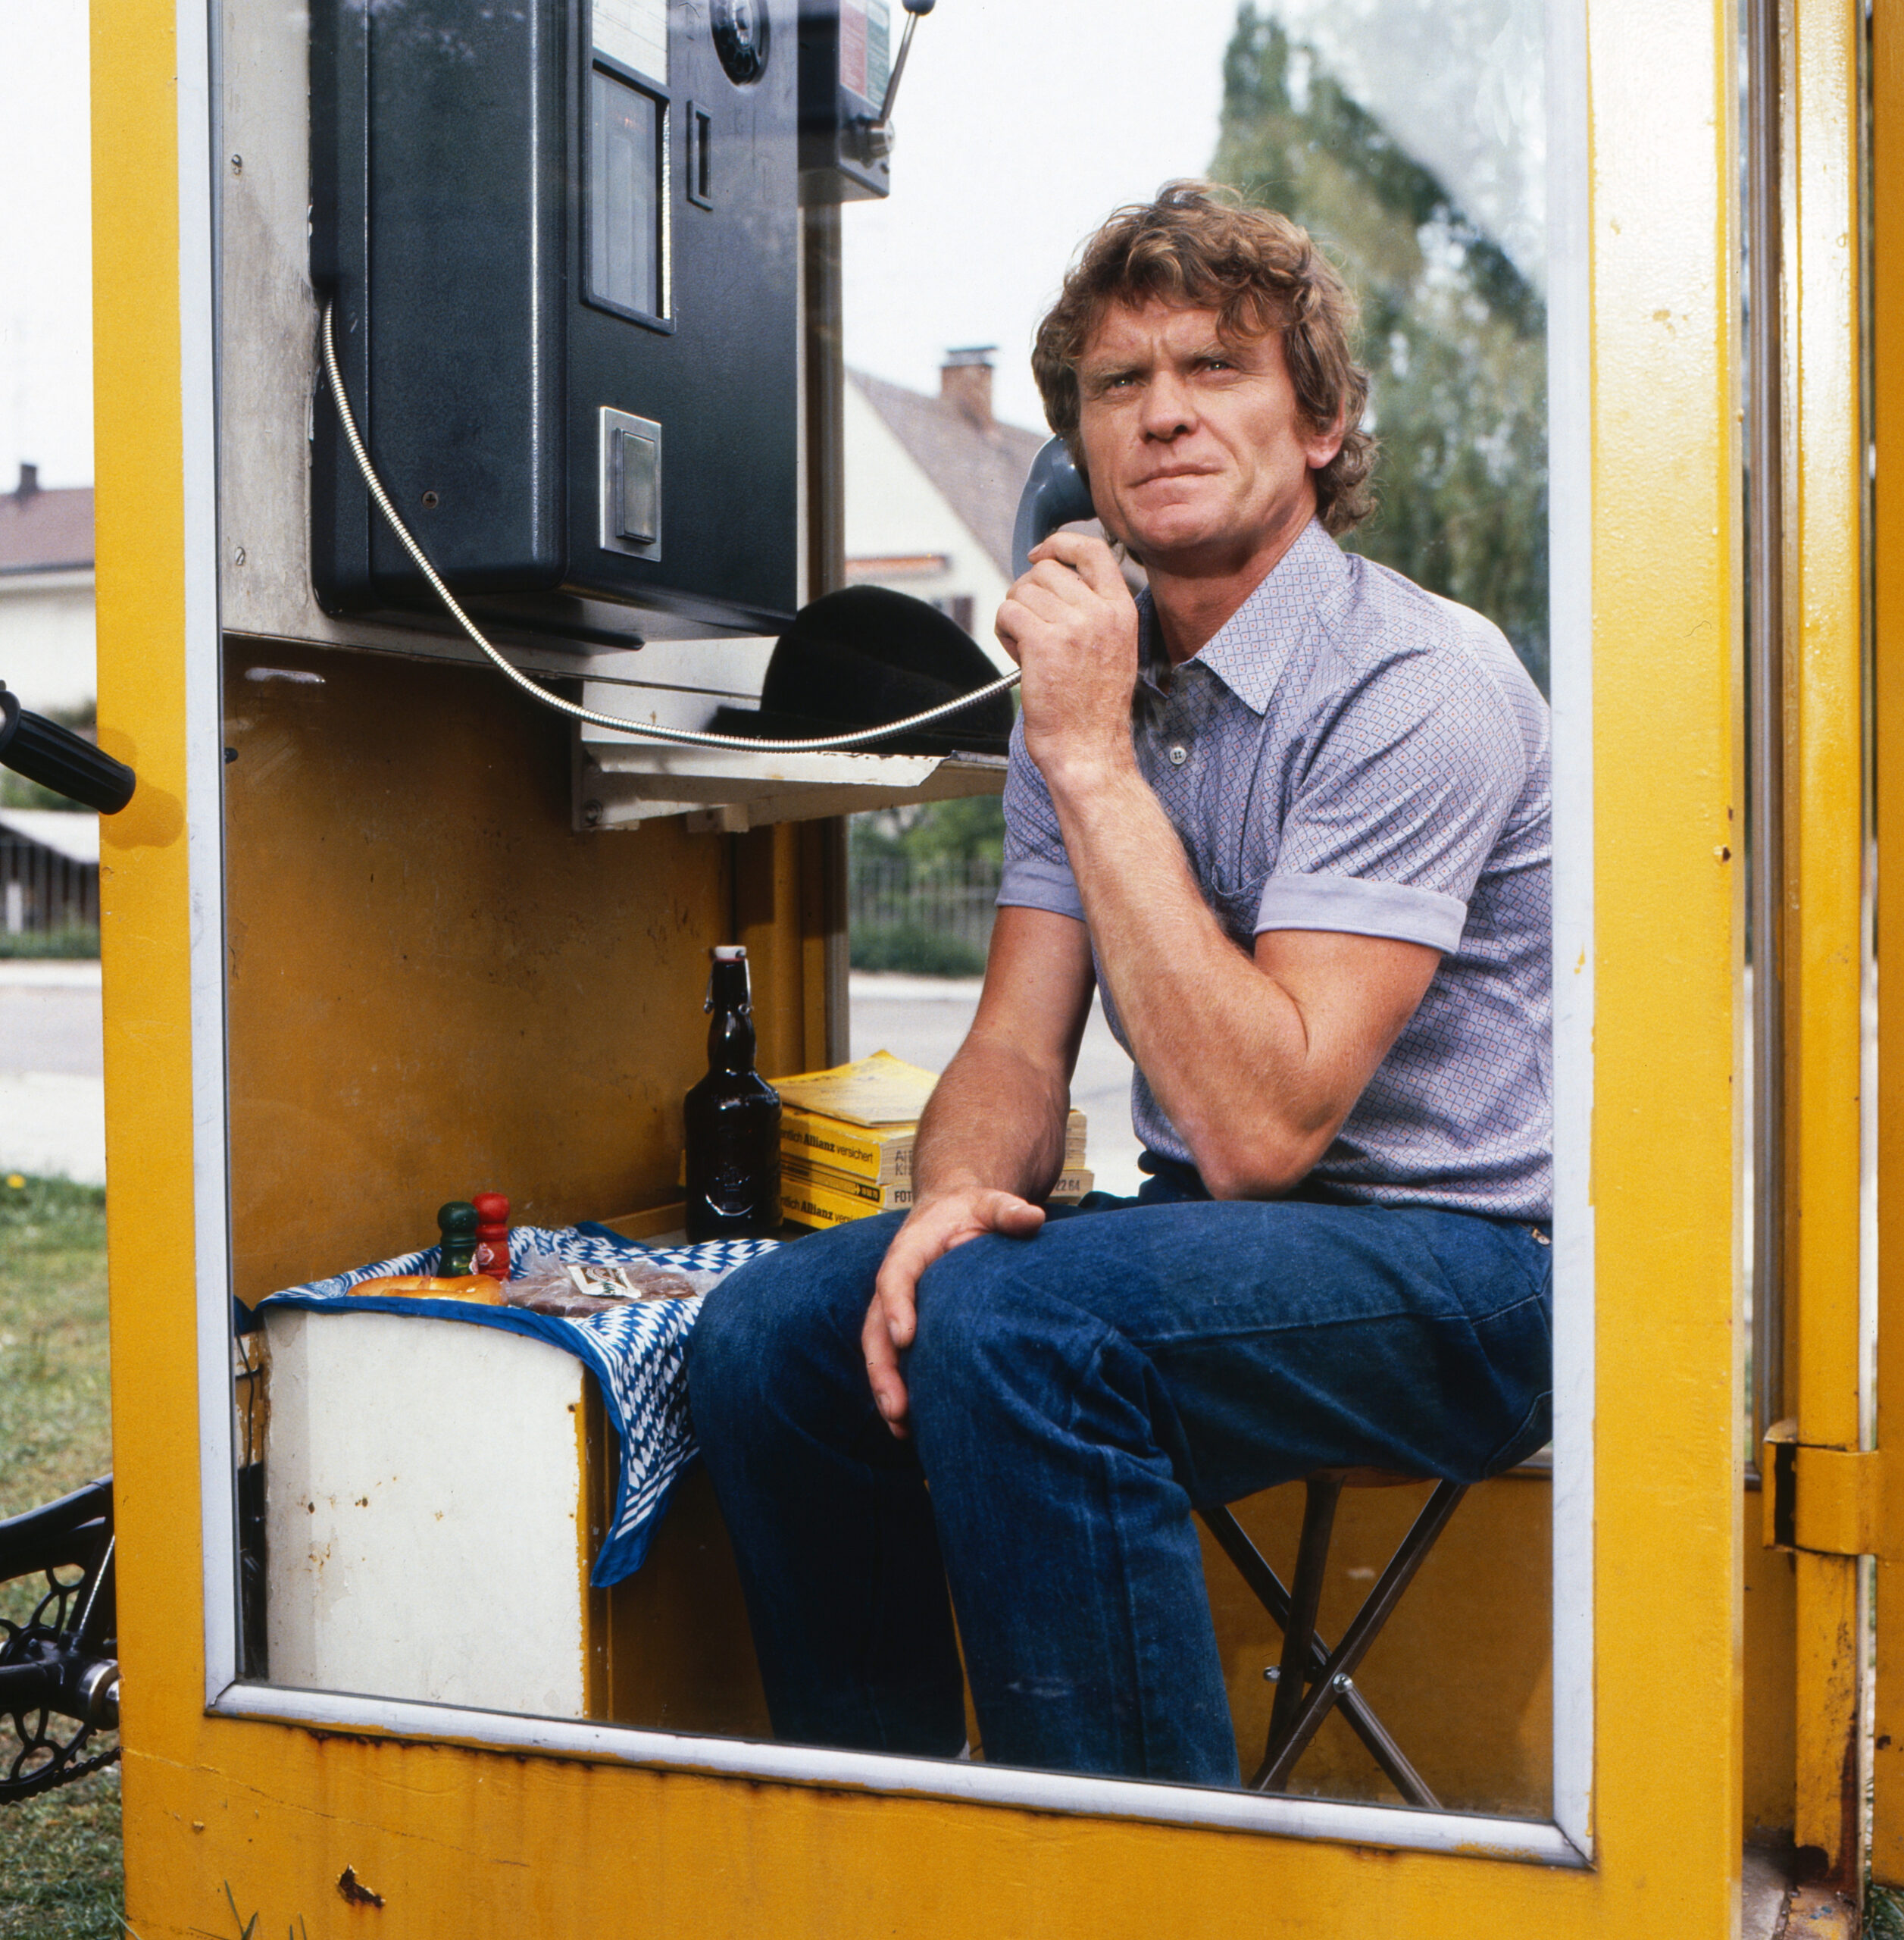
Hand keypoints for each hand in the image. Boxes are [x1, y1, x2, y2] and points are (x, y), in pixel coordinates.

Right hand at [861, 1185, 1045, 1435]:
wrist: (954, 1214)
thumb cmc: (972, 1212)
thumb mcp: (990, 1204)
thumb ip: (1007, 1211)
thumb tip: (1032, 1217)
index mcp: (908, 1252)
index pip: (894, 1279)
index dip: (897, 1307)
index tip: (906, 1336)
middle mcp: (893, 1285)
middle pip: (876, 1328)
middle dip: (883, 1369)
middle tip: (897, 1406)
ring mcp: (895, 1310)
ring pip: (879, 1352)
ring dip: (886, 1390)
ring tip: (901, 1426)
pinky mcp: (906, 1329)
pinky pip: (894, 1362)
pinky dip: (899, 1392)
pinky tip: (912, 1429)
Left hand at [994, 531, 1140, 785]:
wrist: (1090, 751)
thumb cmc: (1094, 711)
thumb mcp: (1113, 649)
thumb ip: (1092, 611)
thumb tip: (1050, 582)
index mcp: (1121, 611)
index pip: (1092, 549)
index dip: (1059, 544)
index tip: (1039, 554)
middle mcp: (1100, 612)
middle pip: (1046, 570)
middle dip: (1028, 594)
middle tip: (1031, 629)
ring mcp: (1073, 626)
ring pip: (1021, 592)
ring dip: (1014, 617)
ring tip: (1028, 649)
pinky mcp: (1044, 643)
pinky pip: (1007, 613)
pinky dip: (1004, 632)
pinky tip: (1019, 657)